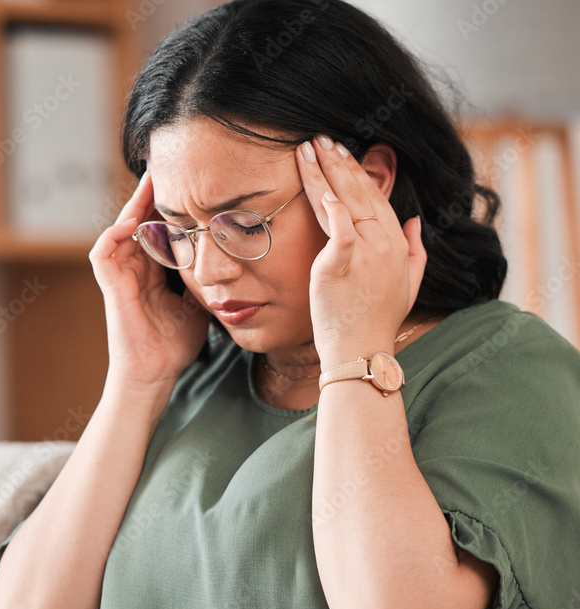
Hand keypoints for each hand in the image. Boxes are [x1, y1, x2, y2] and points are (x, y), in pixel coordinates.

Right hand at [89, 170, 210, 386]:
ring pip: (120, 228)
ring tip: (149, 181)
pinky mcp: (109, 287)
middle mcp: (134, 267)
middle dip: (151, 194)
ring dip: (133, 205)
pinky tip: (133, 221)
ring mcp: (119, 276)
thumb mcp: (199, 302)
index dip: (169, 205)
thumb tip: (232, 262)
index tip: (189, 183)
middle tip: (168, 167)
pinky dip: (115, 234)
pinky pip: (103, 252)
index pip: (158, 227)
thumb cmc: (174, 344)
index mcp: (152, 269)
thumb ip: (206, 280)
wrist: (155, 373)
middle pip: (139, 219)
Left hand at [295, 136, 427, 366]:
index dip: (357, 172)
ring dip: (324, 173)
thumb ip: (415, 250)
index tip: (341, 152)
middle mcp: (384, 243)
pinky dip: (331, 209)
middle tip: (320, 139)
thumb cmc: (377, 320)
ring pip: (343, 203)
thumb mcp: (408, 284)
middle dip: (338, 162)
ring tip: (309, 149)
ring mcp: (364, 254)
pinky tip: (321, 188)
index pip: (375, 197)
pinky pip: (338, 231)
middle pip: (358, 193)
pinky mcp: (339, 267)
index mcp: (398, 243)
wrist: (361, 351)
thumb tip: (417, 222)